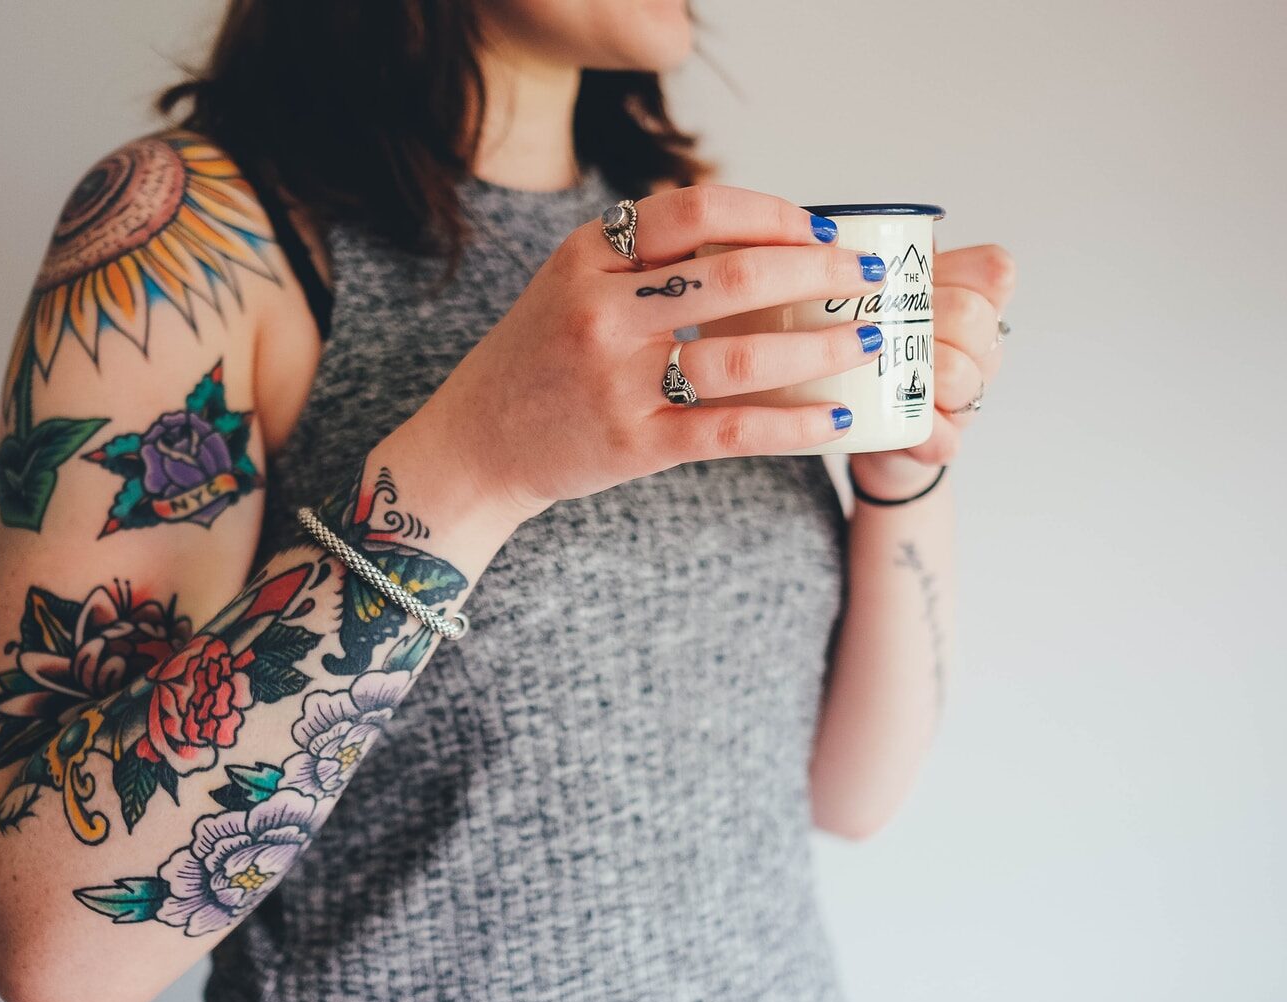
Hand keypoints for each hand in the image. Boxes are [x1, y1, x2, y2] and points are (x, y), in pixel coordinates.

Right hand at [411, 185, 886, 525]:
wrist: (477, 444)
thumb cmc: (537, 360)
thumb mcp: (570, 285)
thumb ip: (644, 261)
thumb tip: (760, 242)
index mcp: (586, 257)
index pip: (696, 211)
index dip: (772, 214)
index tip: (822, 230)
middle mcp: (600, 312)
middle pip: (734, 276)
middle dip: (818, 273)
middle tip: (867, 279)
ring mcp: (617, 381)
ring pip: (745, 354)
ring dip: (823, 346)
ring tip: (870, 339)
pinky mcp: (635, 444)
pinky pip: (732, 429)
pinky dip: (793, 424)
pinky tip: (833, 418)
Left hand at [848, 244, 1016, 498]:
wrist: (862, 425)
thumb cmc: (872, 345)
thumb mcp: (876, 295)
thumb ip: (876, 257)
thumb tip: (855, 224)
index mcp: (971, 302)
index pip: (994, 271)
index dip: (958, 273)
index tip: (914, 282)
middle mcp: (980, 348)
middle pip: (973, 317)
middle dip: (925, 320)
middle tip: (880, 328)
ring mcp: (967, 397)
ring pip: (962, 375)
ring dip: (922, 373)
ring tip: (882, 372)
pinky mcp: (944, 443)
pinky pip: (947, 436)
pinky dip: (925, 431)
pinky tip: (907, 426)